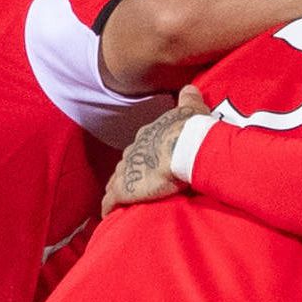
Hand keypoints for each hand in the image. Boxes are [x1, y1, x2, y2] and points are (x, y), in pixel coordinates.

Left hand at [106, 90, 218, 212]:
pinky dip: (109, 206)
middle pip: (127, 162)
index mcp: (148, 134)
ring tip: (123, 200)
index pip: (141, 145)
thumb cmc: (189, 130)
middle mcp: (133, 150)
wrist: (182, 147)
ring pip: (116, 180)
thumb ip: (189, 99)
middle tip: (139, 183)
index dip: (145, 154)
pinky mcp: (124, 189)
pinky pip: (111, 200)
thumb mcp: (192, 111)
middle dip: (131, 172)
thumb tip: (190, 87)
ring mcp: (126, 169)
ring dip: (118, 189)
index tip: (150, 162)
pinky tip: (109, 214)